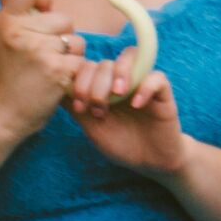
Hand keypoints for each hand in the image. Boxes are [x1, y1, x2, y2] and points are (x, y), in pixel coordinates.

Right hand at [0, 0, 81, 137]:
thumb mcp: (5, 37)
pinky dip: (73, 70)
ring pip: (75, 39)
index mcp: (5, 22)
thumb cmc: (12, 72)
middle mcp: (19, 33)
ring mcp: (38, 52)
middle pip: (63, 18)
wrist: (7, 112)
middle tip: (41, 54)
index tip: (43, 9)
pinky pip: (79, 58)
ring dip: (69, 54)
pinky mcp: (56, 69)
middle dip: (60, 35)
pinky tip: (57, 79)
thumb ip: (17, 11)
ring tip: (48, 67)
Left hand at [68, 57, 187, 175]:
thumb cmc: (121, 144)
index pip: (88, 66)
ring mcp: (142, 84)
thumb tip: (58, 89)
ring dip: (119, 73)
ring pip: (130, 57)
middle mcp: (122, 81)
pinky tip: (136, 105)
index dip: (80, 80)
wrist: (150, 162)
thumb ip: (78, 110)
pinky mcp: (163, 93)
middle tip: (99, 109)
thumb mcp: (93, 129)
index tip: (79, 106)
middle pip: (106, 62)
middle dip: (96, 84)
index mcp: (103, 87)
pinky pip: (156, 77)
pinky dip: (145, 87)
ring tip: (117, 95)